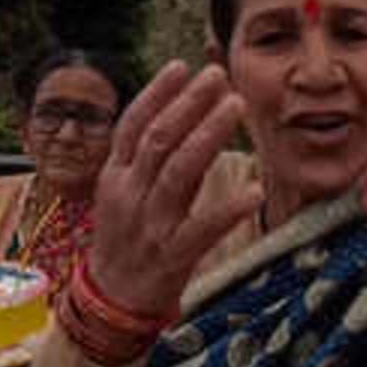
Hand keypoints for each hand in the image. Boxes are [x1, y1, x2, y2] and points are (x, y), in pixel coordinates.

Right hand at [89, 61, 262, 315]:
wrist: (111, 300)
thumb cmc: (125, 241)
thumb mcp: (123, 195)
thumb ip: (147, 161)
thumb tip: (180, 115)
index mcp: (114, 177)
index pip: (132, 125)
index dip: (157, 93)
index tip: (184, 66)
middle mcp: (129, 195)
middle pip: (158, 139)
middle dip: (188, 103)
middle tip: (218, 76)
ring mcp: (149, 225)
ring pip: (178, 172)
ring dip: (208, 136)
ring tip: (235, 106)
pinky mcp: (171, 256)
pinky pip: (202, 228)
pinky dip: (228, 208)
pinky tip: (254, 190)